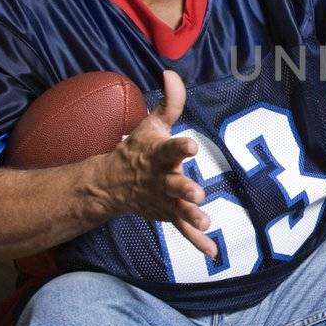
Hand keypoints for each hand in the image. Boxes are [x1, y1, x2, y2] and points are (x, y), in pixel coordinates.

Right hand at [101, 70, 217, 259]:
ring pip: (179, 209)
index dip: (181, 147)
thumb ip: (169, 102)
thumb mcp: (151, 123)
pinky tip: (213, 252)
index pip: (170, 148)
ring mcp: (164, 199)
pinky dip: (197, 241)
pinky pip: (183, 230)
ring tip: (205, 221)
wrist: (112, 183)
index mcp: (159, 155)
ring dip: (191, 215)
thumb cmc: (138, 149)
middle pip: (174, 184)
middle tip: (196, 193)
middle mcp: (161, 179)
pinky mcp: (168, 214)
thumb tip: (172, 73)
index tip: (191, 145)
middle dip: (184, 189)